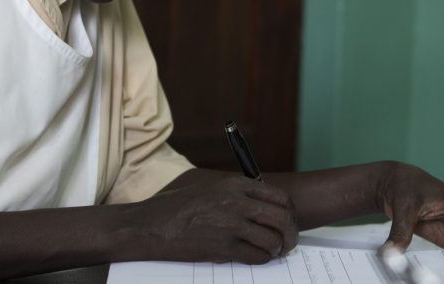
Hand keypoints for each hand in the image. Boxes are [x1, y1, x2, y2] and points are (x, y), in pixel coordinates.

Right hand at [135, 176, 297, 263]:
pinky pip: (257, 256)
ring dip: (277, 249)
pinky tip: (256, 257)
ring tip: (273, 251)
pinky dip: (261, 259)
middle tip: (288, 242)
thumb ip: (236, 194)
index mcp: (235, 184)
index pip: (279, 197)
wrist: (152, 224)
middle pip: (282, 218)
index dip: (288, 212)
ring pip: (273, 239)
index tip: (288, 221)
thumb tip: (261, 206)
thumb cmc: (178, 207)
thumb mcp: (210, 188)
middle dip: (290, 233)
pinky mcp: (223, 247)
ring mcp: (231, 225)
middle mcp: (237, 202)